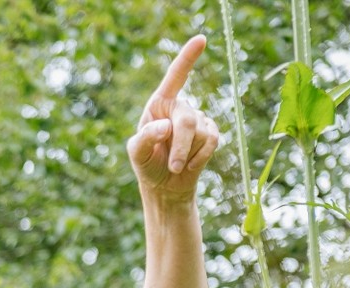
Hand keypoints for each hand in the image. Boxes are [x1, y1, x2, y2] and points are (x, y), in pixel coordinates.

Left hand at [128, 35, 219, 205]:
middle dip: (181, 145)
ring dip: (188, 154)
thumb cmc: (147, 164)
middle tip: (174, 166)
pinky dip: (201, 157)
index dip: (187, 58)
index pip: (175, 77)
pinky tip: (191, 164)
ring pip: (201, 133)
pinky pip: (213, 140)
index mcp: (159, 103)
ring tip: (176, 164)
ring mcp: (197, 119)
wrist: (165, 185)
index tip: (201, 39)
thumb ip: (145, 139)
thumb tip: (164, 126)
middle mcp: (179, 107)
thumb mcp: (137, 153)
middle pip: (188, 120)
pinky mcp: (210, 133)